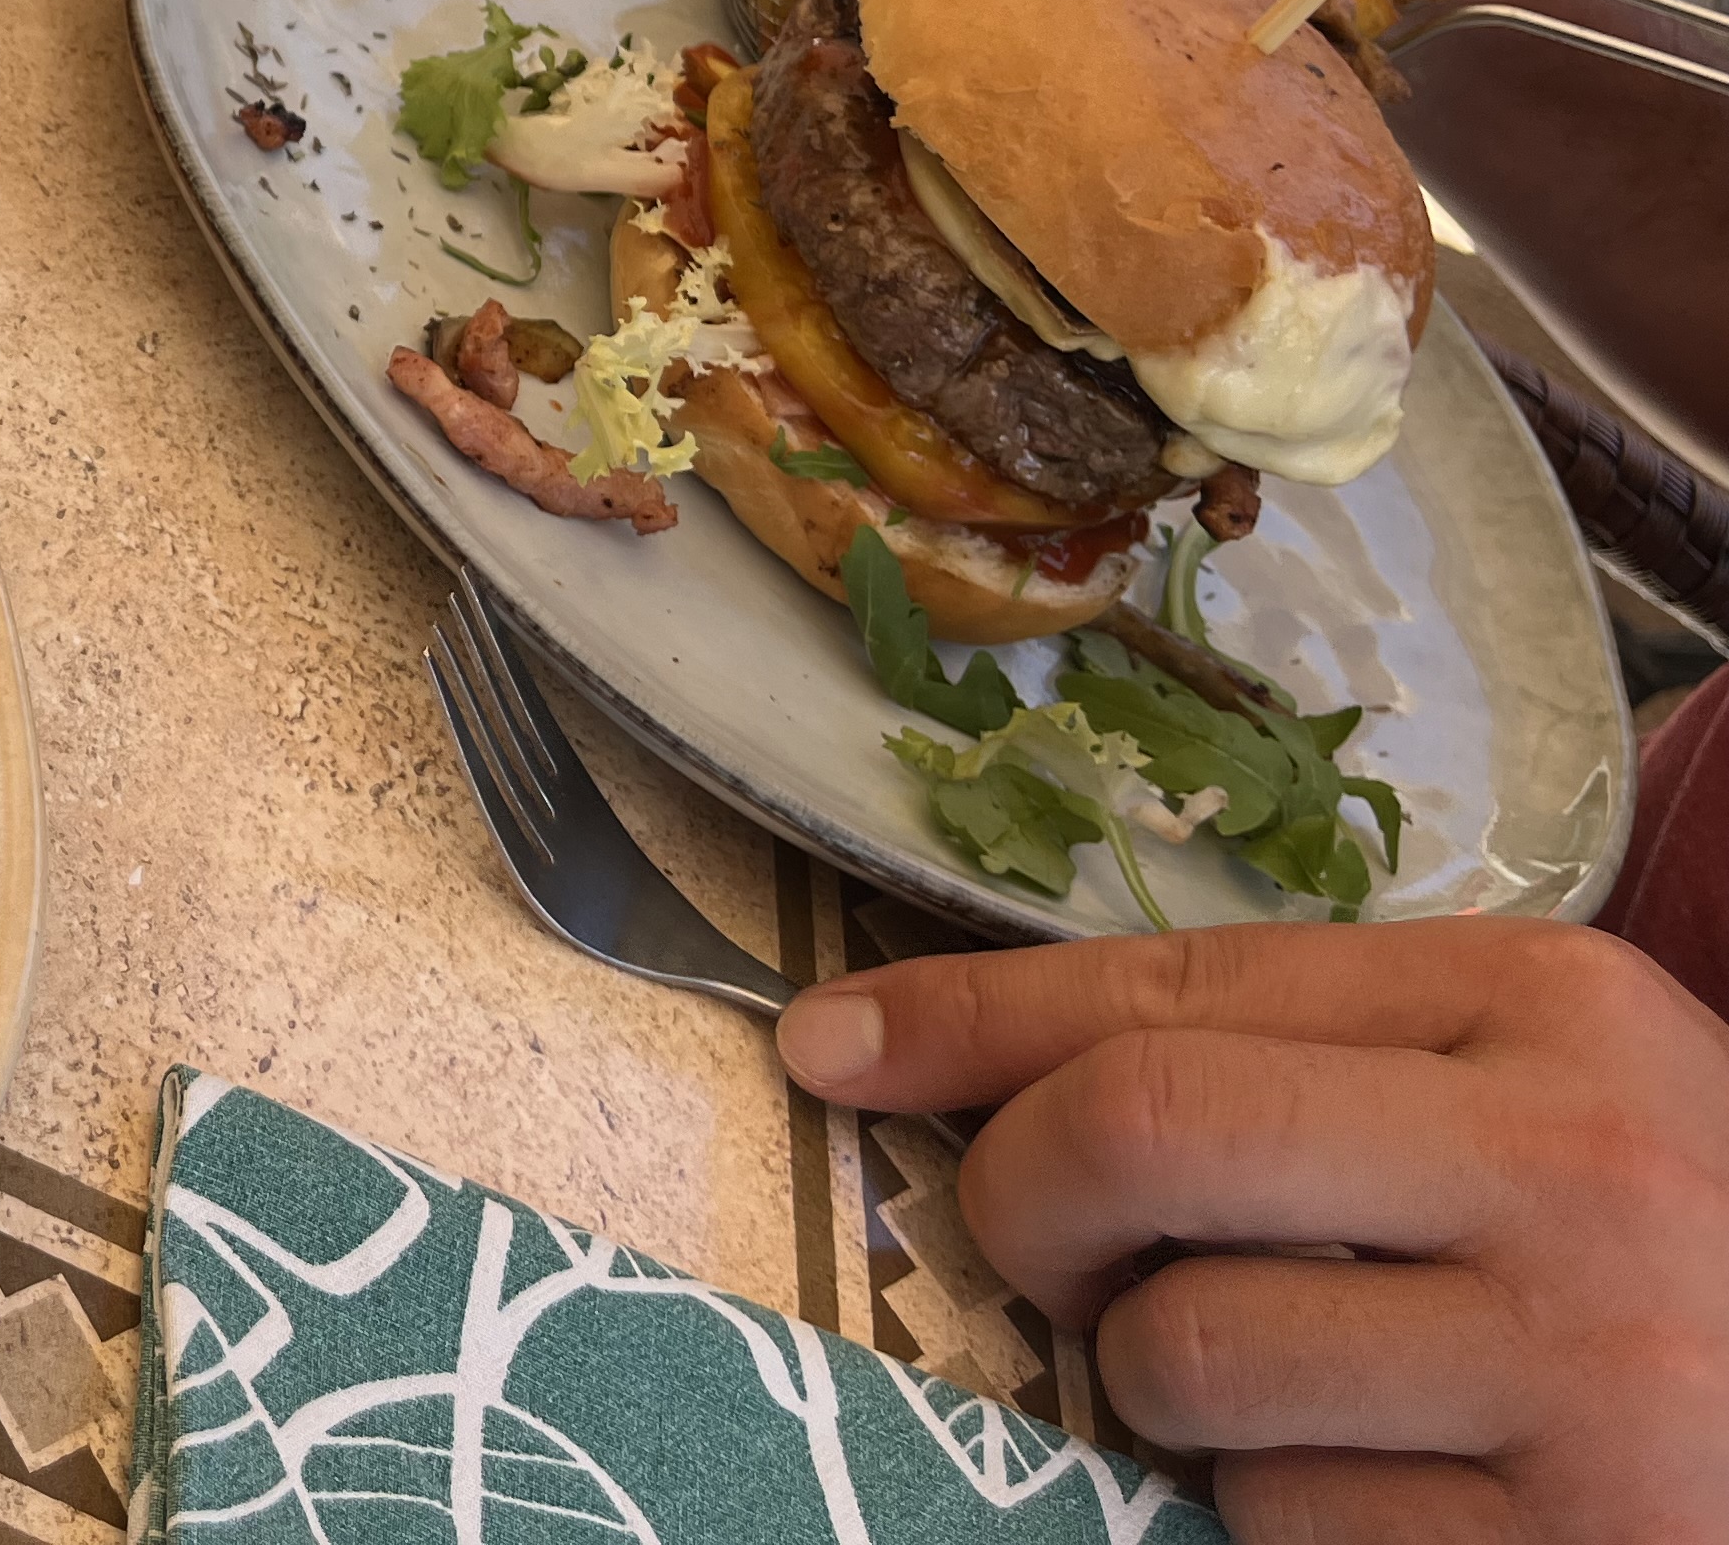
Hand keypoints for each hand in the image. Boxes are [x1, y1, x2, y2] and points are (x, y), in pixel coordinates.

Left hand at [778, 920, 1728, 1539]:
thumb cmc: (1668, 1252)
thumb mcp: (1513, 1095)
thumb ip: (1280, 1065)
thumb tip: (911, 1054)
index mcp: (1543, 1008)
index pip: (1166, 985)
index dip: (967, 1023)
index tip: (831, 1048)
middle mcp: (1570, 1172)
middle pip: (1136, 1137)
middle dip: (1027, 1202)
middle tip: (1057, 1260)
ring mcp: (1588, 1380)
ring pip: (1187, 1359)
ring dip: (1170, 1392)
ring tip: (1295, 1385)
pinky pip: (1289, 1523)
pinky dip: (1288, 1514)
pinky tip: (1401, 1488)